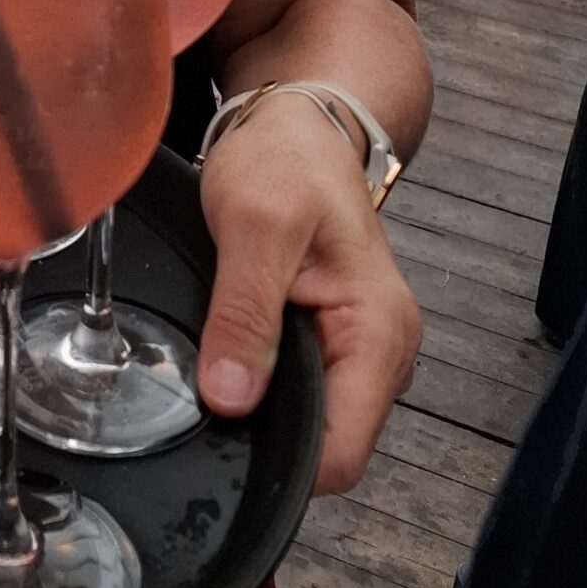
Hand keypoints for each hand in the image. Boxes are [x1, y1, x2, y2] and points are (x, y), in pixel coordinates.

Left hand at [196, 101, 419, 493]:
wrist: (297, 126)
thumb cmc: (286, 161)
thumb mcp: (254, 226)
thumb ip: (244, 315)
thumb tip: (230, 400)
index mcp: (378, 333)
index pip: (342, 452)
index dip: (280, 461)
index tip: (221, 438)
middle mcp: (382, 352)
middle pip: (326, 446)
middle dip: (265, 436)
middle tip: (205, 395)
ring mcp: (359, 349)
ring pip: (309, 422)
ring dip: (262, 408)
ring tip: (217, 367)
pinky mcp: (332, 341)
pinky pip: (299, 391)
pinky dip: (262, 383)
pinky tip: (231, 356)